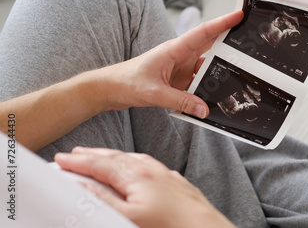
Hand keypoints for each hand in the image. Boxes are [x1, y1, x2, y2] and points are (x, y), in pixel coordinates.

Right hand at [55, 147, 235, 227]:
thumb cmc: (170, 227)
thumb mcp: (128, 217)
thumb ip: (102, 199)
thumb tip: (82, 186)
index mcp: (137, 177)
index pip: (100, 165)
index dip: (78, 162)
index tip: (63, 159)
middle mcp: (152, 171)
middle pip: (116, 157)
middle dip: (93, 154)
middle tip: (76, 153)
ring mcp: (166, 176)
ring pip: (134, 159)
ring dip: (114, 156)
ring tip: (102, 156)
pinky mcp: (176, 183)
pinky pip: (151, 164)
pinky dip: (136, 162)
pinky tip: (137, 166)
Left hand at [102, 10, 243, 117]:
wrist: (110, 89)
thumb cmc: (127, 82)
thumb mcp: (155, 94)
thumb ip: (181, 101)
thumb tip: (204, 109)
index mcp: (174, 49)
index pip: (203, 33)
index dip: (223, 23)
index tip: (240, 14)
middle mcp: (180, 55)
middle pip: (210, 46)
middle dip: (229, 42)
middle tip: (250, 43)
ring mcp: (181, 68)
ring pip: (207, 67)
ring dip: (219, 72)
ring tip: (238, 77)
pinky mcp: (179, 80)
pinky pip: (199, 82)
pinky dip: (207, 88)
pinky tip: (215, 97)